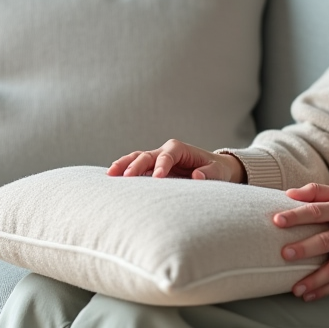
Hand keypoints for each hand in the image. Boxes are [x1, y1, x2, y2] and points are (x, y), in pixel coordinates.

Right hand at [108, 139, 245, 181]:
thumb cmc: (217, 170)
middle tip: (125, 176)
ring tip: (110, 173)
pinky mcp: (152, 168)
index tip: (158, 178)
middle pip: (146, 155)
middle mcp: (165, 151)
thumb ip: (209, 173)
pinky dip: (125, 170)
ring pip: (137, 158)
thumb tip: (197, 176)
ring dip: (123, 165)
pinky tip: (113, 177)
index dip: (161, 166)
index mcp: (179, 148)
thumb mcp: (218, 172)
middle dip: (135, 164)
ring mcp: (157, 159)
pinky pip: (136, 167)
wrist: (213, 170)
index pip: (167, 156)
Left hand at [273, 183, 328, 301]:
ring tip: (295, 289)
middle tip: (284, 254)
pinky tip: (309, 296)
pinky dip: (326, 290)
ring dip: (313, 280)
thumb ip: (317, 191)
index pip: (316, 211)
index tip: (277, 220)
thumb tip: (289, 194)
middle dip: (304, 249)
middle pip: (325, 241)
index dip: (296, 216)